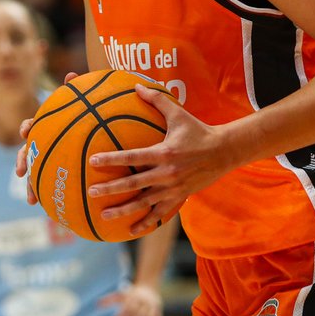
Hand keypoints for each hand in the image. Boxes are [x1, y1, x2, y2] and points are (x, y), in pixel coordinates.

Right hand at [15, 72, 79, 203]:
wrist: (97, 129)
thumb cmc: (90, 114)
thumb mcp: (86, 102)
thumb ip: (78, 90)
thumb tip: (71, 73)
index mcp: (48, 126)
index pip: (33, 124)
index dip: (27, 128)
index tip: (26, 132)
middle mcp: (45, 142)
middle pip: (28, 152)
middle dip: (23, 162)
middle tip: (21, 172)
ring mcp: (50, 157)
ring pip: (36, 172)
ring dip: (32, 185)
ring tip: (32, 200)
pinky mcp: (59, 170)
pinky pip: (53, 183)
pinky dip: (52, 194)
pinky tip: (56, 208)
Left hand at [87, 84, 234, 235]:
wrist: (224, 152)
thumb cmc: (198, 130)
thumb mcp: (178, 113)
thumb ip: (157, 99)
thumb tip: (136, 85)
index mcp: (164, 152)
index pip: (133, 156)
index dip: (112, 159)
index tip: (93, 161)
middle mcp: (167, 173)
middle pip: (134, 183)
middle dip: (111, 188)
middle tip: (91, 191)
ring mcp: (173, 188)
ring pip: (144, 202)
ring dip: (123, 210)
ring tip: (103, 215)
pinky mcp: (179, 197)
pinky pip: (160, 213)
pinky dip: (146, 222)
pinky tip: (131, 230)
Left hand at [99, 283, 162, 315]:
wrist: (149, 285)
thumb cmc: (131, 293)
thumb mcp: (119, 294)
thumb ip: (108, 300)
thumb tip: (97, 305)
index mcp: (132, 296)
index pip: (127, 308)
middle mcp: (142, 300)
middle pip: (137, 315)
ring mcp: (151, 304)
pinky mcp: (158, 308)